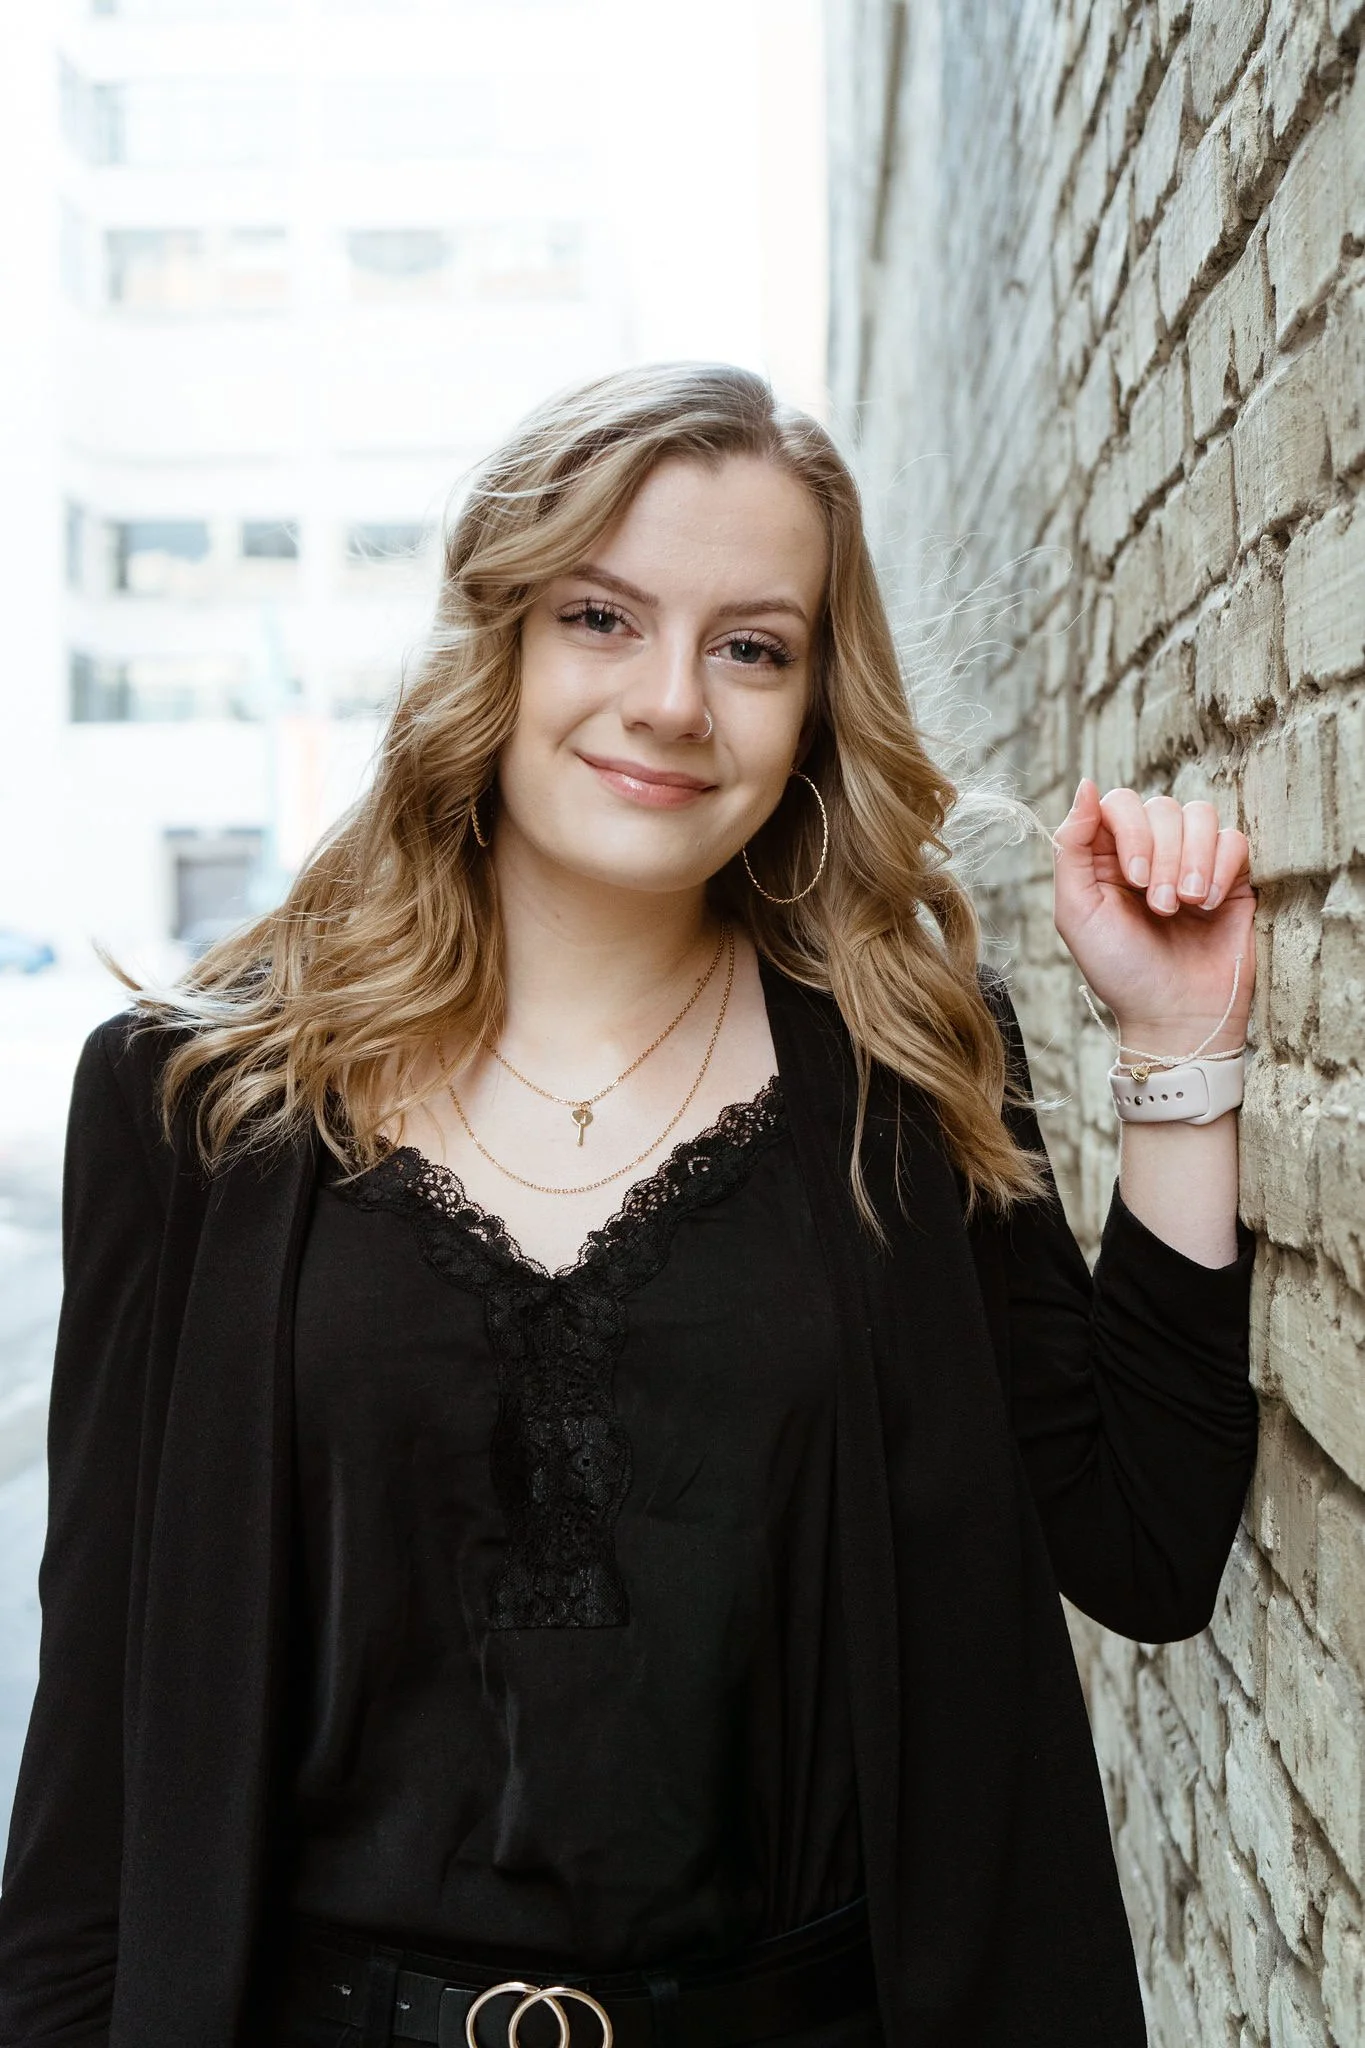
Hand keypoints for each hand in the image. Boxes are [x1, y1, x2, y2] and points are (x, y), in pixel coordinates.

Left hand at [1049, 779, 1255, 1052]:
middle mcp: (1150, 850)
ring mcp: (1192, 860)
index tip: (1132, 878)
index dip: (1130, 829)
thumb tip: (1086, 785)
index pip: (1120, 803)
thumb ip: (1071, 848)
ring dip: (1191, 860)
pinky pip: (1235, 839)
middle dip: (1162, 855)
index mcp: (1106, 856)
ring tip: (1185, 905)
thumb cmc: (1121, 970)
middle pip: (1162, 807)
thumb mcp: (1077, 913)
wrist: (1175, 1016)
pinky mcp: (1230, 876)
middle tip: (1159, 906)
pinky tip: (1208, 906)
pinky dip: (1221, 868)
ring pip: (1200, 815)